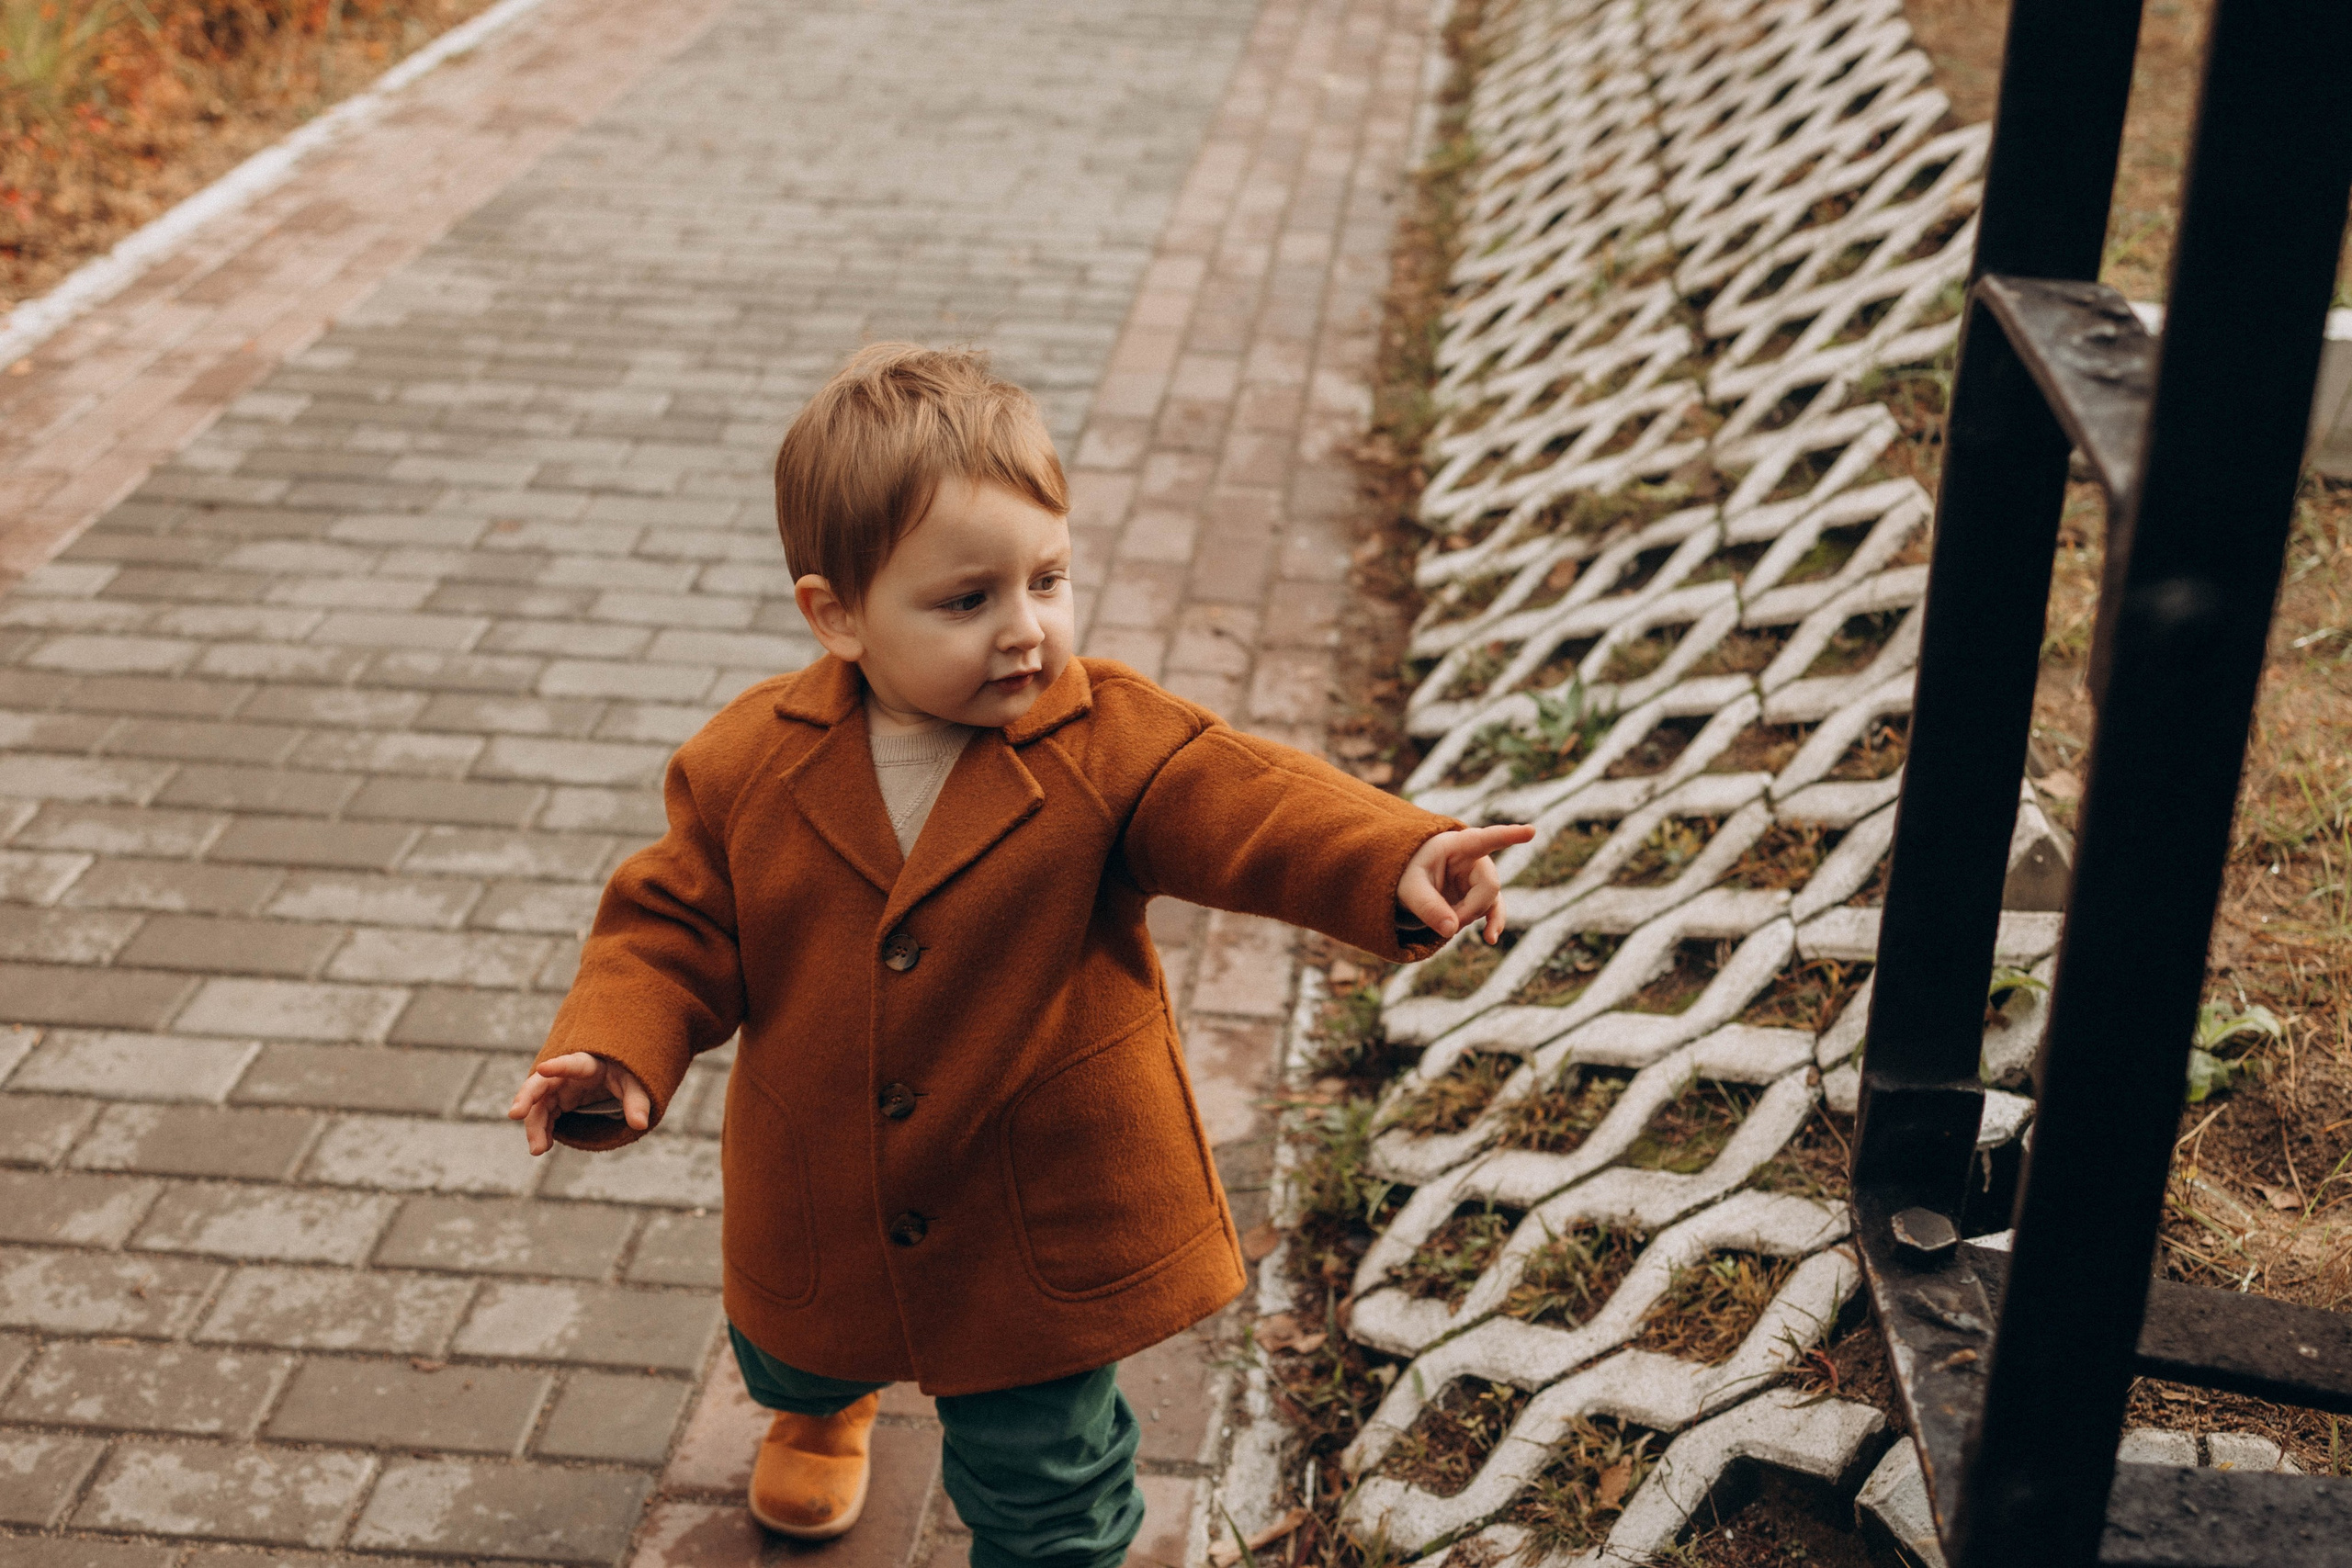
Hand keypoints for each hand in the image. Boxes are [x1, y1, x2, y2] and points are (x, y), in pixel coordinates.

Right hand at [508, 1052, 650, 1154]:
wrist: (618, 1076)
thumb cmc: (627, 1075)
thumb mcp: (637, 1085)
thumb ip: (637, 1101)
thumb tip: (641, 1123)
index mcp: (589, 1065)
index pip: (573, 1064)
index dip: (559, 1066)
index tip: (543, 1069)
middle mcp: (568, 1075)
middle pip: (542, 1083)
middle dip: (526, 1097)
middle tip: (514, 1114)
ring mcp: (560, 1088)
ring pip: (539, 1105)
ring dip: (534, 1126)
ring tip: (537, 1150)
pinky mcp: (558, 1101)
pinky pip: (544, 1115)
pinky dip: (541, 1130)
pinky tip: (542, 1146)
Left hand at [1398, 823, 1534, 944]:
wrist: (1408, 882)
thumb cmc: (1407, 874)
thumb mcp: (1409, 888)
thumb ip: (1428, 907)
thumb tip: (1451, 931)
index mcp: (1458, 846)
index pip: (1486, 839)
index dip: (1509, 836)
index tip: (1531, 831)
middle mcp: (1475, 859)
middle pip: (1489, 885)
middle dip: (1470, 908)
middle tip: (1446, 923)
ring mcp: (1479, 878)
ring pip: (1490, 901)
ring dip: (1471, 917)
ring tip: (1450, 930)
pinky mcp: (1479, 896)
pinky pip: (1493, 910)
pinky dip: (1492, 923)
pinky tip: (1490, 938)